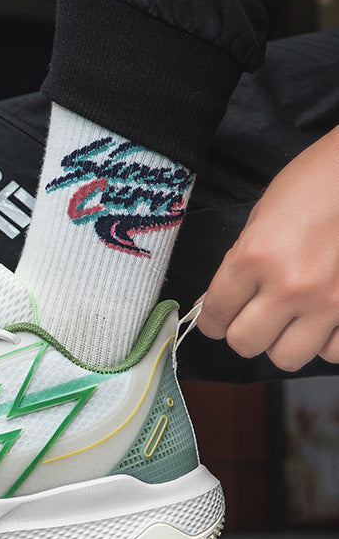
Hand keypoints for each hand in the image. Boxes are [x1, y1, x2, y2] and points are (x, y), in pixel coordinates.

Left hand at [197, 125, 338, 370]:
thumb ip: (238, 264)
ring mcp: (330, 302)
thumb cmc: (318, 181)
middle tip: (254, 317)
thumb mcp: (263, 215)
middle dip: (244, 332)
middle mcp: (289, 286)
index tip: (218, 320)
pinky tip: (326, 321)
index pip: (215, 313)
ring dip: (283, 342)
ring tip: (292, 320)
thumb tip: (215, 303)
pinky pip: (333, 353)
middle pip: (244, 344)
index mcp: (255, 256)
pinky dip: (326, 342)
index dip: (212, 321)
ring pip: (286, 357)